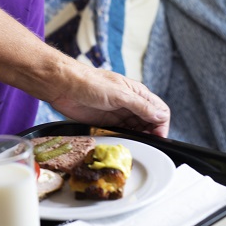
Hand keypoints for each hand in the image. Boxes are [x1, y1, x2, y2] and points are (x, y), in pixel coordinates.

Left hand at [51, 61, 169, 136]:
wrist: (63, 86)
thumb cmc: (89, 82)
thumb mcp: (119, 94)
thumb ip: (140, 105)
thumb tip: (160, 116)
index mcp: (137, 93)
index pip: (160, 111)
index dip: (161, 125)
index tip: (157, 137)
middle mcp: (130, 103)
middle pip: (150, 123)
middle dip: (151, 134)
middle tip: (146, 143)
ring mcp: (118, 114)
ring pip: (137, 130)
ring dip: (138, 138)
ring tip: (133, 143)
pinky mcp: (106, 123)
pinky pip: (122, 134)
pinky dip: (125, 139)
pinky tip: (122, 142)